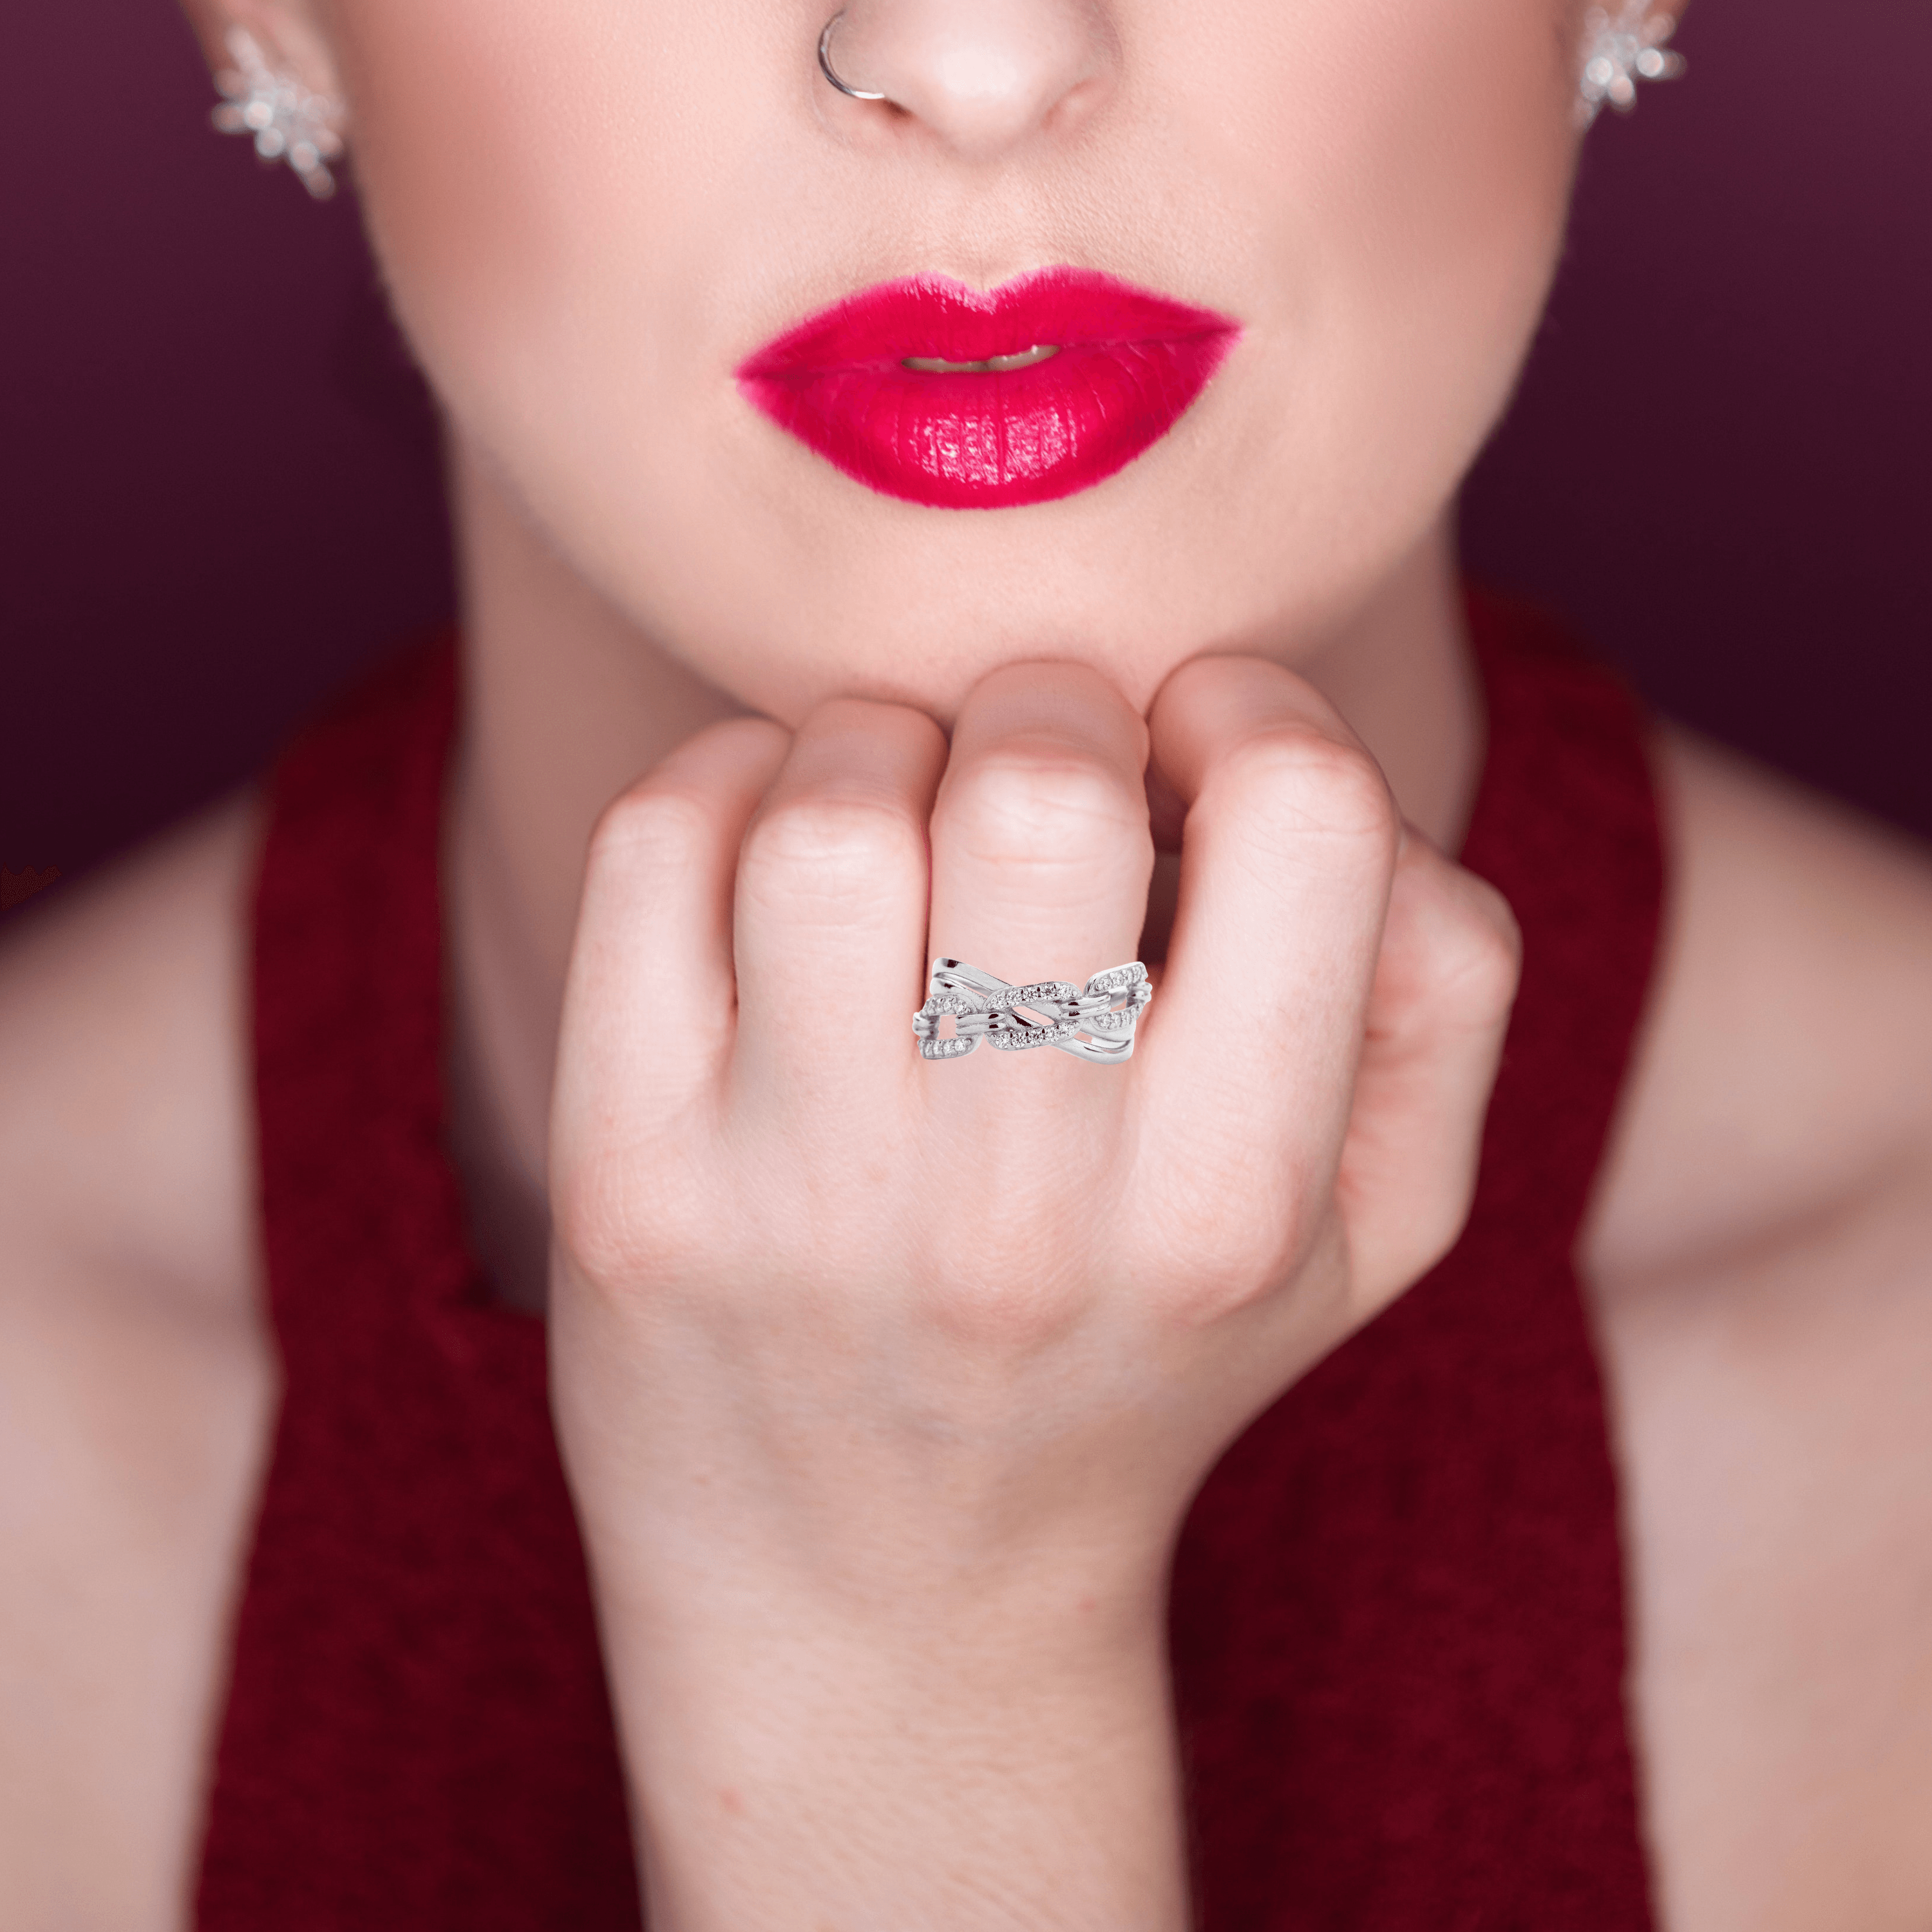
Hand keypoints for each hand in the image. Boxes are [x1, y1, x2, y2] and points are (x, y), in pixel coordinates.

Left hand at [547, 656, 1517, 1930]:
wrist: (880, 1602)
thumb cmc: (1137, 1364)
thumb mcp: (1370, 1233)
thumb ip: (1439, 987)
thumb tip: (1328, 774)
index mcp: (1228, 1207)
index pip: (1302, 812)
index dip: (1246, 713)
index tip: (1184, 758)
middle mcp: (1013, 1213)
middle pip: (1039, 781)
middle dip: (1044, 705)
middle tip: (1024, 778)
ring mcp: (796, 1200)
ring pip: (833, 796)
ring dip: (874, 740)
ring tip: (894, 820)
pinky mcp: (622, 1179)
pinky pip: (657, 843)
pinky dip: (723, 780)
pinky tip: (768, 857)